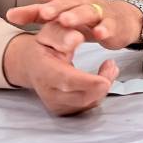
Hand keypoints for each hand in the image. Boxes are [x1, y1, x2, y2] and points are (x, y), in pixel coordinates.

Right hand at [2, 32, 118, 116]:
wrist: (30, 64)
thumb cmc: (43, 46)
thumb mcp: (49, 32)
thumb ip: (62, 34)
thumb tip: (76, 38)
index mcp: (43, 70)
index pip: (66, 81)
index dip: (87, 82)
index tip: (105, 81)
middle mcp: (47, 91)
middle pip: (80, 97)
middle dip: (102, 83)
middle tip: (111, 65)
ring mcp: (54, 103)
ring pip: (86, 103)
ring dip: (103, 88)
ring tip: (109, 67)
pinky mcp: (62, 109)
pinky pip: (86, 106)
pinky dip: (98, 93)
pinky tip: (102, 78)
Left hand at [5, 0, 142, 49]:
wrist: (120, 20)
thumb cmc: (86, 17)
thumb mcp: (61, 14)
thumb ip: (36, 14)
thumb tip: (9, 14)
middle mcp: (86, 1)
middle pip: (72, 0)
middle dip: (59, 5)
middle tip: (45, 12)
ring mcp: (101, 12)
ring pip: (90, 11)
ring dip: (78, 15)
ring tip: (66, 20)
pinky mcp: (113, 25)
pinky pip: (109, 25)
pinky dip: (104, 28)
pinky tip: (99, 33)